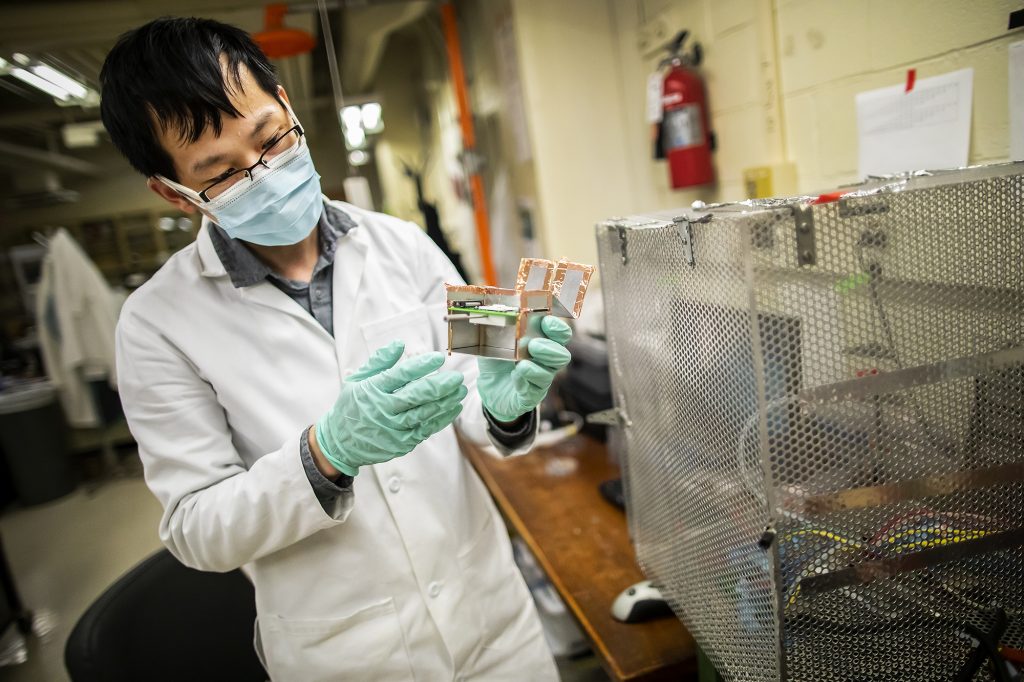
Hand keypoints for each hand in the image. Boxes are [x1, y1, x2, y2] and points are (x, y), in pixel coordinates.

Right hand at [314, 341, 466, 475]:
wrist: (340, 442)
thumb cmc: (351, 406)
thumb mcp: (357, 379)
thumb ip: (379, 361)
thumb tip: (399, 343)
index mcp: (372, 390)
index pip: (400, 375)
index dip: (421, 366)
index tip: (438, 358)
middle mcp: (383, 409)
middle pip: (416, 396)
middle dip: (440, 386)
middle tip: (457, 377)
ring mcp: (393, 429)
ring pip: (424, 414)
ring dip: (445, 402)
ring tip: (460, 390)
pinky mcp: (401, 443)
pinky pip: (425, 429)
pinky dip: (441, 419)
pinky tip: (453, 408)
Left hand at [477, 316, 571, 421]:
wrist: (489, 387)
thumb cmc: (497, 359)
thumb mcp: (494, 339)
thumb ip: (497, 325)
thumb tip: (491, 306)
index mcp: (542, 342)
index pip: (560, 334)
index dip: (557, 328)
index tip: (546, 322)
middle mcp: (546, 361)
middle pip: (562, 355)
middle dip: (550, 348)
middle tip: (533, 345)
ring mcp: (540, 380)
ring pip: (550, 374)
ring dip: (538, 367)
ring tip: (522, 363)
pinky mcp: (531, 396)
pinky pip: (534, 390)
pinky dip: (524, 381)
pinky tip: (515, 375)